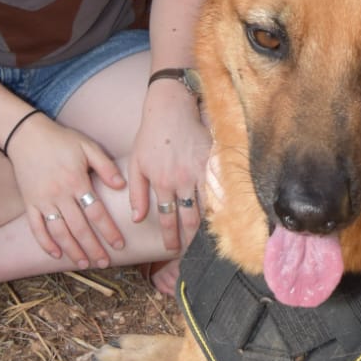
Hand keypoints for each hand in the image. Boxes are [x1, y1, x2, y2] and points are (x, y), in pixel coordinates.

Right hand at [5, 114, 126, 268]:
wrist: (26, 135)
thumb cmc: (61, 140)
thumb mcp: (87, 146)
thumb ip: (105, 166)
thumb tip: (122, 186)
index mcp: (76, 181)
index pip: (97, 213)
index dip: (109, 231)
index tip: (120, 245)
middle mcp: (59, 195)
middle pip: (79, 228)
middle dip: (93, 248)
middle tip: (104, 263)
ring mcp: (42, 200)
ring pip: (59, 232)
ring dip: (72, 250)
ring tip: (84, 264)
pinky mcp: (29, 203)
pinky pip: (36, 227)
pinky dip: (45, 243)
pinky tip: (56, 254)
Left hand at [128, 83, 210, 253]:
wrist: (171, 108)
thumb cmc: (150, 136)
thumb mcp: (136, 164)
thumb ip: (136, 192)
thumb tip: (137, 219)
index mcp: (161, 182)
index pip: (167, 217)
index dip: (170, 237)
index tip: (171, 251)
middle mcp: (181, 180)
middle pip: (188, 217)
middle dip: (188, 238)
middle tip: (190, 252)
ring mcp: (199, 170)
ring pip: (206, 205)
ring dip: (207, 225)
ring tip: (208, 241)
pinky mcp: (213, 161)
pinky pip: (219, 188)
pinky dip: (221, 204)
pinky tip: (224, 217)